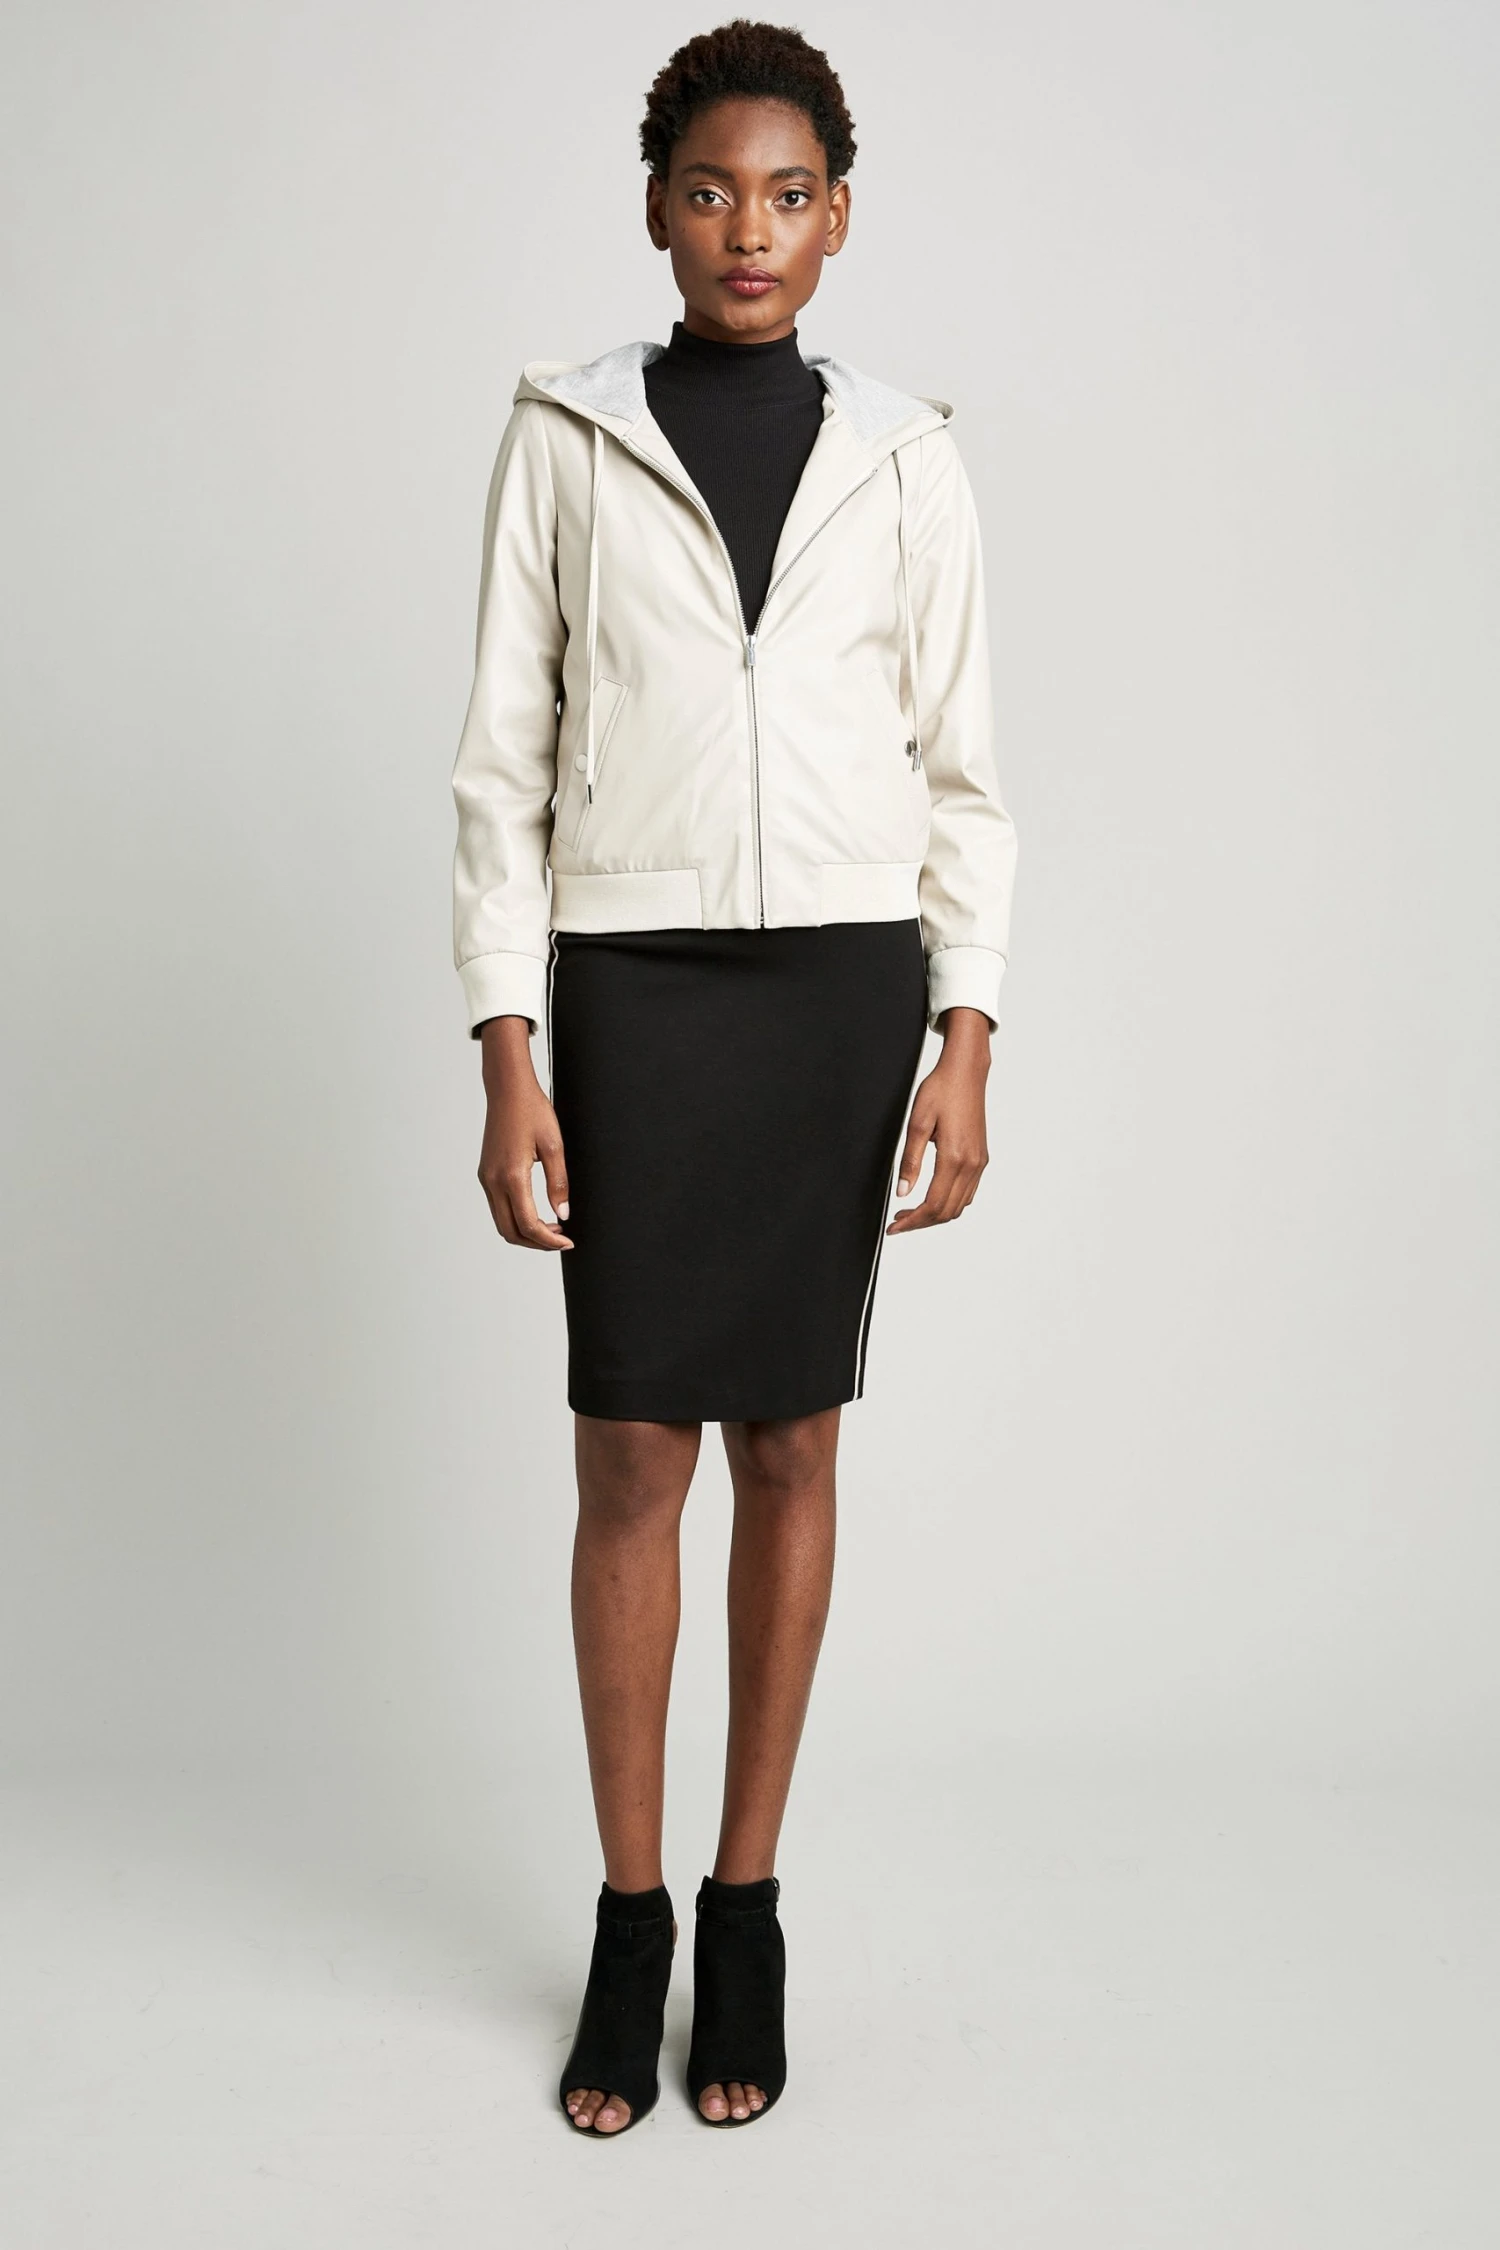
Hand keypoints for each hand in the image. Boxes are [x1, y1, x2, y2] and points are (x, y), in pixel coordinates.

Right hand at [476, 1017, 573, 1249]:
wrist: (507, 1090)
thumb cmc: (532, 1111)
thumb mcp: (554, 1146)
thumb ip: (559, 1183)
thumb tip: (563, 1213)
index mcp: (511, 1176)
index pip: (528, 1224)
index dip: (549, 1240)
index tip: (568, 1241)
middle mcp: (493, 1181)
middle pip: (510, 1232)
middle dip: (536, 1243)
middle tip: (561, 1239)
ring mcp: (486, 1178)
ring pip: (502, 1222)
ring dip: (525, 1232)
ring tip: (552, 1227)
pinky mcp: (485, 1174)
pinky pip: (498, 1208)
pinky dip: (516, 1218)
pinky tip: (535, 1212)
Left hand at [886, 1007, 990, 1233]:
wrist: (966, 1072)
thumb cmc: (940, 1091)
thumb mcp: (917, 1123)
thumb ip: (910, 1161)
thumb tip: (902, 1193)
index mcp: (954, 1157)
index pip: (932, 1204)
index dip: (911, 1221)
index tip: (893, 1227)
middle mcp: (972, 1165)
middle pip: (946, 1211)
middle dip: (921, 1223)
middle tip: (897, 1222)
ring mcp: (979, 1163)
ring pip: (959, 1206)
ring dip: (935, 1215)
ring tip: (910, 1213)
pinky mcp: (981, 1158)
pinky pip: (967, 1193)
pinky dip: (949, 1204)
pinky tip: (931, 1198)